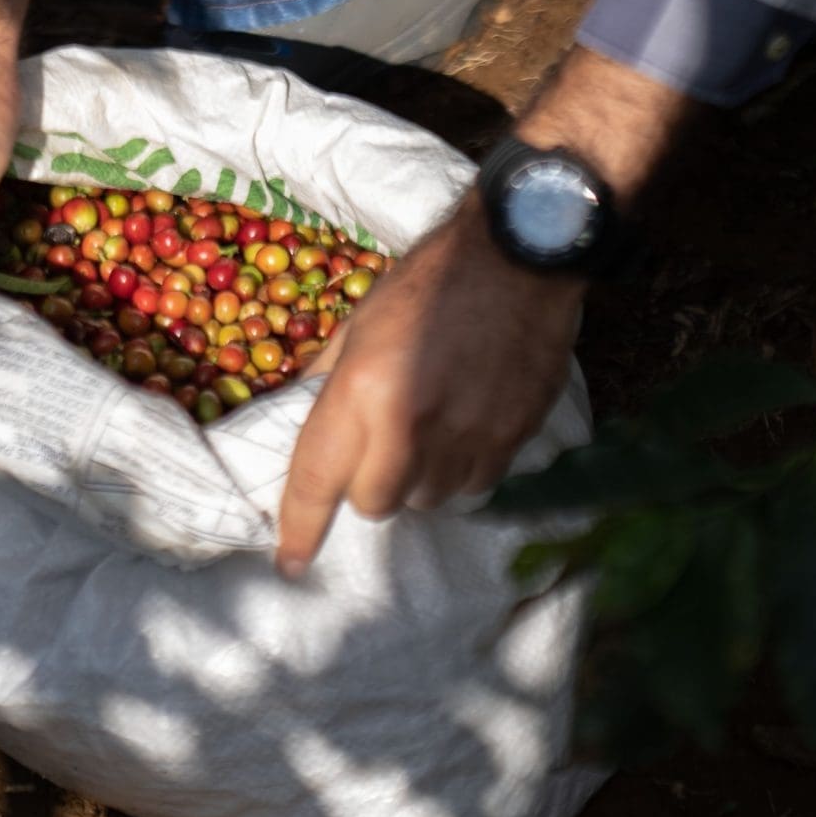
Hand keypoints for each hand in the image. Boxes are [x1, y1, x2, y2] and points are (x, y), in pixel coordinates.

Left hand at [273, 46, 696, 574]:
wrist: (523, 253)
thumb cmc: (434, 278)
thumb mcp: (363, 319)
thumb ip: (330, 377)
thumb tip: (302, 417)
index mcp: (364, 389)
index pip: (319, 480)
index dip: (300, 529)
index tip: (292, 563)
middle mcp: (415, 423)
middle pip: (377, 504)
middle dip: (372, 484)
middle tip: (383, 444)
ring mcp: (470, 434)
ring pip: (431, 499)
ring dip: (422, 478)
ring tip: (434, 429)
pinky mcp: (515, 436)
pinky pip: (478, 484)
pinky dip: (465, 468)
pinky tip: (470, 425)